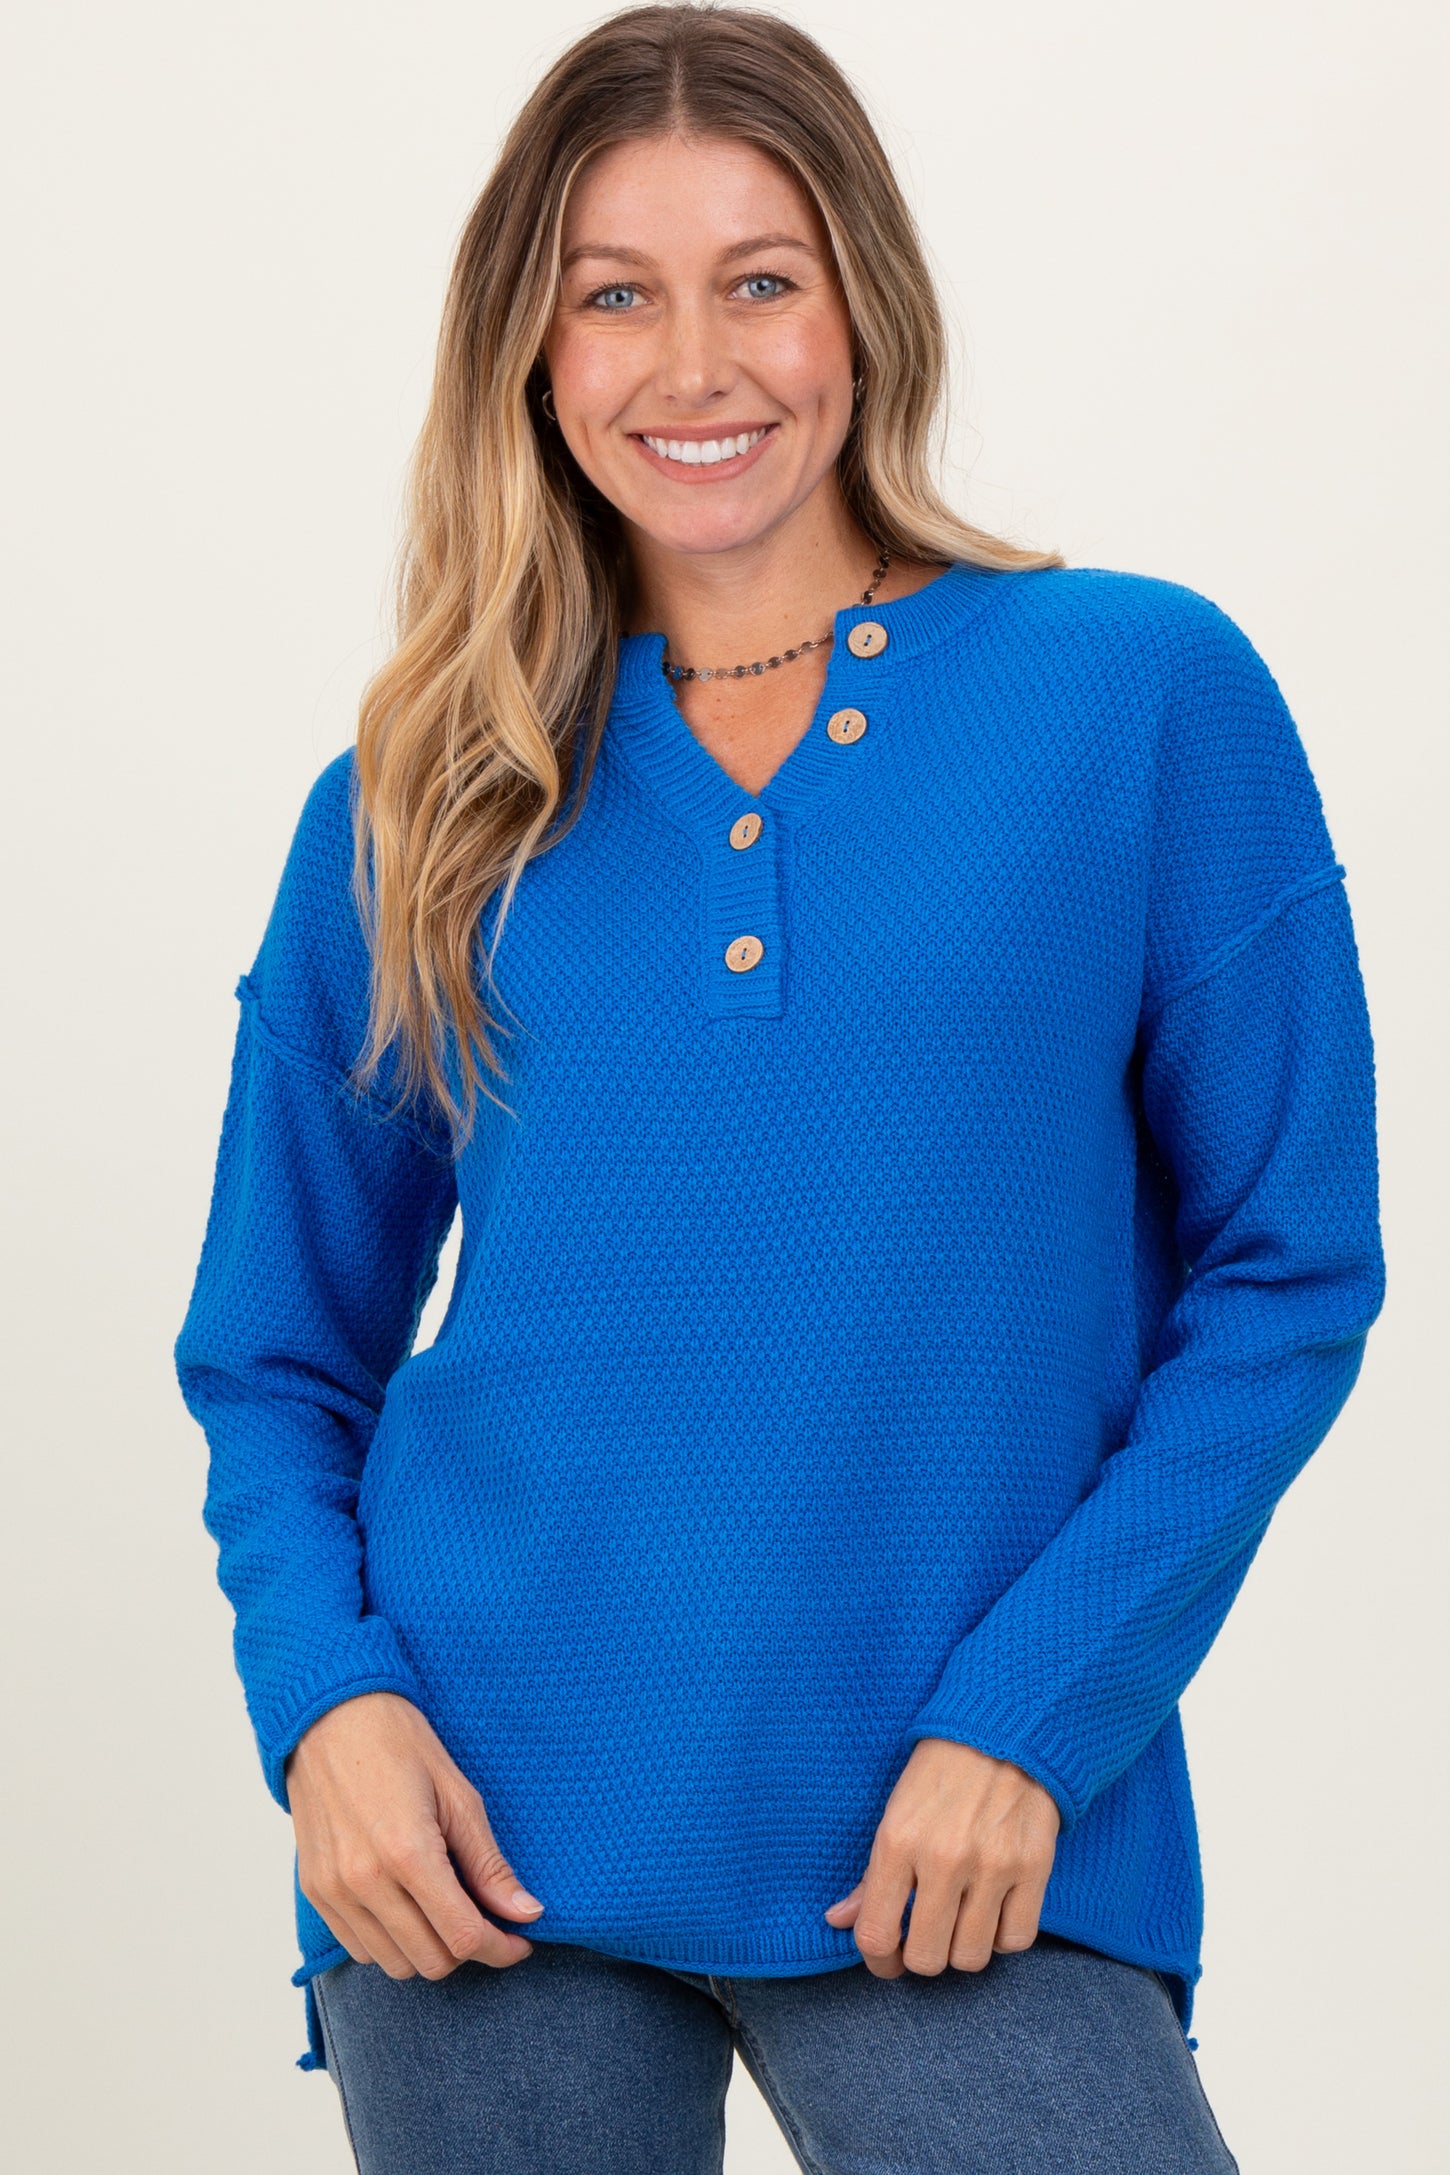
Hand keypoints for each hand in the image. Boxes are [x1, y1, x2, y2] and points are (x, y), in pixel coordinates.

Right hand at [285, 1690, 543, 1979]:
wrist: (329, 1716)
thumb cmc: (399, 1744)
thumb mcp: (459, 1796)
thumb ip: (489, 1865)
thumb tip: (525, 1913)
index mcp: (407, 1853)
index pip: (461, 1938)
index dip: (500, 1948)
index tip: (519, 1941)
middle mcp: (364, 1881)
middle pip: (430, 1961)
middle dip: (468, 1949)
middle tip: (487, 1919)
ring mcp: (333, 1891)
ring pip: (394, 1963)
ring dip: (429, 1949)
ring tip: (447, 1909)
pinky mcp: (315, 1891)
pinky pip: (360, 1949)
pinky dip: (392, 1942)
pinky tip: (410, 1908)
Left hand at [822, 1737, 1059, 1977]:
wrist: (1002, 1730)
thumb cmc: (940, 1772)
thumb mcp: (894, 1812)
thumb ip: (870, 1875)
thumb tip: (839, 1922)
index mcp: (898, 1841)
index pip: (875, 1934)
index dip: (878, 1961)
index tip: (887, 1957)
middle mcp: (944, 1858)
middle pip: (926, 1958)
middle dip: (921, 1956)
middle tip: (925, 1937)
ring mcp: (992, 1866)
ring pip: (971, 1957)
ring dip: (962, 1949)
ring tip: (960, 1922)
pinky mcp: (1034, 1868)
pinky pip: (1016, 1940)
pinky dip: (1002, 1937)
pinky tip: (993, 1913)